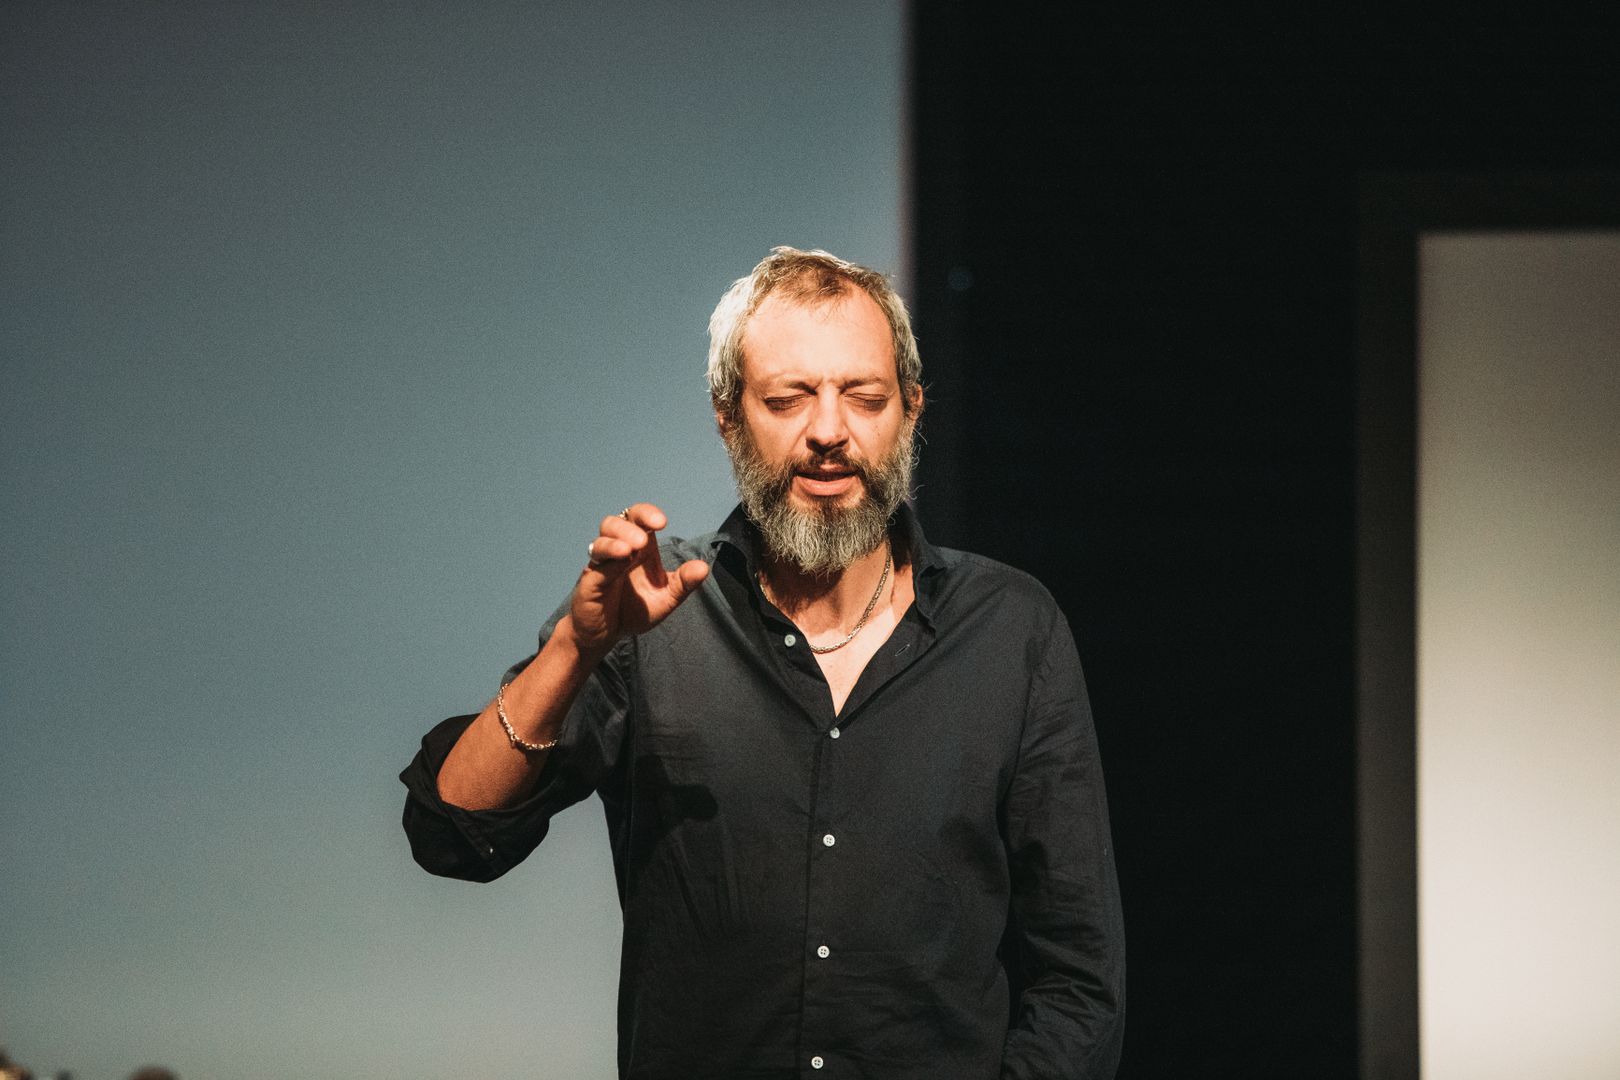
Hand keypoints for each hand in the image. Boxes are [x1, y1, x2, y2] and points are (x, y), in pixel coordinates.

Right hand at [569, 503, 709, 652]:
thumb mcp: (666, 599)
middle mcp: (617, 552)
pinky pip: (596, 567)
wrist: (606, 635)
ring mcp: (602, 566)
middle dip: (632, 523)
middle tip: (645, 538)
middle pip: (616, 521)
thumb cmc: (633, 611)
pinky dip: (609, 561)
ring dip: (617, 539)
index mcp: (638, 550)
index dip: (647, 514)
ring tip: (631, 548)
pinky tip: (622, 560)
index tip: (662, 523)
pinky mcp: (590, 583)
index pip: (638, 519)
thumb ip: (683, 583)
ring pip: (601, 540)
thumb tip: (704, 567)